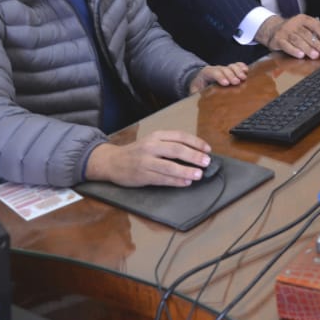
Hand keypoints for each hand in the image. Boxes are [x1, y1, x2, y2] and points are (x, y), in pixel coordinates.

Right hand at [84, 129, 211, 187]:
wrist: (112, 162)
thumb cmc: (137, 152)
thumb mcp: (152, 141)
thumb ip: (170, 144)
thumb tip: (195, 152)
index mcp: (156, 136)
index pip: (180, 136)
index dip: (196, 142)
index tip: (207, 149)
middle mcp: (151, 147)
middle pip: (176, 150)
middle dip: (194, 156)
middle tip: (206, 162)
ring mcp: (146, 162)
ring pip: (170, 166)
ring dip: (186, 171)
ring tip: (199, 174)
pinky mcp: (142, 176)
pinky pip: (162, 179)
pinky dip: (176, 181)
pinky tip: (185, 182)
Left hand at [188, 62, 248, 93]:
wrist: (199, 81)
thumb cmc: (198, 88)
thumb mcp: (194, 91)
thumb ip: (196, 95)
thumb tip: (198, 102)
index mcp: (205, 73)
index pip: (213, 72)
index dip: (219, 77)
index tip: (226, 83)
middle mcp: (216, 69)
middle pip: (224, 69)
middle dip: (231, 75)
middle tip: (236, 82)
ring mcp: (224, 68)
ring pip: (231, 66)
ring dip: (238, 71)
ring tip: (243, 78)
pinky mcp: (230, 70)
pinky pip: (236, 65)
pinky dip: (241, 67)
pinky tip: (246, 71)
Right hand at [259, 14, 319, 58]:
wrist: (272, 29)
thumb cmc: (292, 30)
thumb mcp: (304, 27)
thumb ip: (317, 32)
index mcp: (303, 19)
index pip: (315, 24)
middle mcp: (294, 24)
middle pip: (307, 34)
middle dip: (317, 44)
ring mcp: (285, 31)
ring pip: (297, 40)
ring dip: (307, 48)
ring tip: (315, 55)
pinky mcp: (278, 40)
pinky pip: (286, 46)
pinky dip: (294, 51)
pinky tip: (300, 55)